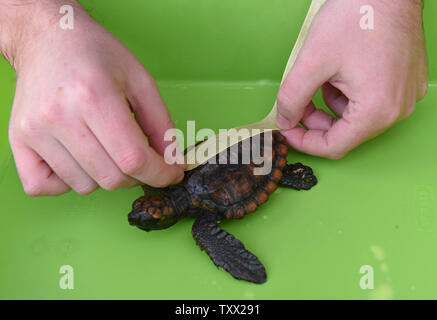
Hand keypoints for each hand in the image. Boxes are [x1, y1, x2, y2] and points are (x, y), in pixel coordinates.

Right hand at [3, 1, 183, 195]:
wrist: (48, 38)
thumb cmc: (96, 54)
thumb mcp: (141, 80)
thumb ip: (161, 124)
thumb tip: (172, 162)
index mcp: (95, 97)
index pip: (133, 158)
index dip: (160, 174)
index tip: (171, 174)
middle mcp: (60, 116)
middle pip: (110, 178)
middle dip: (136, 176)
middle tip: (139, 158)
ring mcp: (34, 131)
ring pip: (83, 186)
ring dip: (104, 177)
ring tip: (105, 148)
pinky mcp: (17, 139)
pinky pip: (42, 186)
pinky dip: (66, 183)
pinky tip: (78, 160)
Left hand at [276, 0, 427, 158]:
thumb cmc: (358, 16)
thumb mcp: (313, 61)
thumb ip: (292, 97)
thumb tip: (284, 119)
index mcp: (376, 110)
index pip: (333, 146)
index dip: (303, 141)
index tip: (286, 129)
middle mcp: (396, 109)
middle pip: (345, 132)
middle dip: (315, 119)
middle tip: (297, 101)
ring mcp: (405, 96)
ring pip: (355, 117)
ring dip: (330, 104)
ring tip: (323, 76)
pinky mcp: (406, 83)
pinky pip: (371, 102)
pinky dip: (348, 94)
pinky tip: (341, 71)